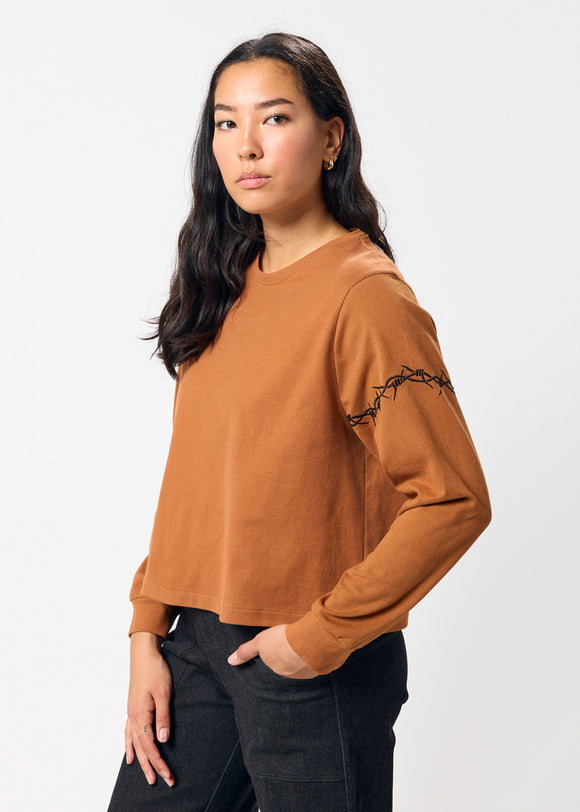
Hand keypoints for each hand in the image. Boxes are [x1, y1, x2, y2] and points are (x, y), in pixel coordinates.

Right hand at [125, 632, 174, 787]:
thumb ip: (163, 718)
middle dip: (151, 766)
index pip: (150, 746)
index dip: (159, 762)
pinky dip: (130, 746)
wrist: (143, 654)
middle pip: (142, 748)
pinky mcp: (132, 708)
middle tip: (160, 782)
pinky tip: (130, 755)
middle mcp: (133, 717)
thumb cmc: (155, 671)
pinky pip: (129, 733)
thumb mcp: (164, 693)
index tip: (168, 776)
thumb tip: (163, 740)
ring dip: (141, 760)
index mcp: (141, 715)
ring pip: (134, 743)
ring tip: (146, 776)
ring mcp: (131, 713)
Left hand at [227, 624, 319, 678]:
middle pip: (288, 668)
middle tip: (289, 646)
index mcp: (277, 671)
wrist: (309, 641)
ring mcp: (306, 673)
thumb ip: (245, 652)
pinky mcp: (320, 666)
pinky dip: (314, 656)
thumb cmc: (282, 640)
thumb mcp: (259, 642)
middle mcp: (291, 676)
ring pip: (301, 665)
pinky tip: (314, 646)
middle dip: (288, 659)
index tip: (278, 651)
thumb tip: (230, 661)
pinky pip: (315, 662)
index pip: (274, 667)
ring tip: (302, 644)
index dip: (276, 658)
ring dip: (301, 658)